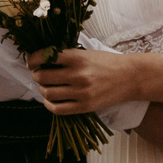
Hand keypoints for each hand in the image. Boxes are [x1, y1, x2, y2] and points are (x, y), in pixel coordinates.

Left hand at [30, 48, 152, 115]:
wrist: (130, 77)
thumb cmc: (107, 62)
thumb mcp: (86, 53)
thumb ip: (66, 56)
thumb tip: (42, 59)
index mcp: (77, 57)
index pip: (45, 57)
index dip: (33, 59)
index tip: (32, 61)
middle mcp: (78, 75)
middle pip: (43, 77)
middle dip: (35, 75)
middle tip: (37, 73)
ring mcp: (81, 92)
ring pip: (48, 93)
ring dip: (42, 89)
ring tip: (45, 85)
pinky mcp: (85, 107)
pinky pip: (58, 109)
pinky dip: (49, 104)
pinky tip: (50, 99)